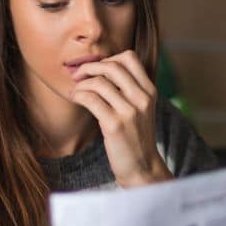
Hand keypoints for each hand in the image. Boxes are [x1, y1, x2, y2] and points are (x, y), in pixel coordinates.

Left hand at [70, 50, 172, 187]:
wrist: (142, 168)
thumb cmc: (136, 138)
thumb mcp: (141, 110)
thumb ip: (129, 90)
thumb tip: (101, 70)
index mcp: (149, 91)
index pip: (130, 57)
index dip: (109, 58)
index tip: (97, 70)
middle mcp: (142, 98)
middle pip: (112, 66)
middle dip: (89, 67)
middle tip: (78, 76)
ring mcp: (130, 112)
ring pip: (99, 82)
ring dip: (81, 84)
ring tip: (75, 92)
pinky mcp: (115, 125)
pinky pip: (91, 99)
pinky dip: (78, 95)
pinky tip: (75, 99)